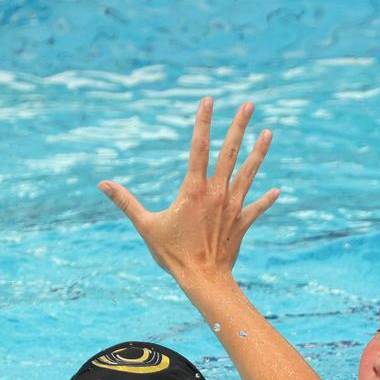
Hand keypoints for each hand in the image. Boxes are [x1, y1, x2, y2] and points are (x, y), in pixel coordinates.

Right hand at [99, 98, 279, 280]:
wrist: (203, 279)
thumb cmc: (173, 254)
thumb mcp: (146, 226)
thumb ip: (126, 202)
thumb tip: (102, 184)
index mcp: (194, 189)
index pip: (199, 147)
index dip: (204, 122)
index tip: (209, 100)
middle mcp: (217, 192)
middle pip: (230, 152)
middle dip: (239, 126)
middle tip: (250, 105)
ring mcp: (232, 206)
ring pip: (249, 173)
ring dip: (259, 152)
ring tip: (269, 132)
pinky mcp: (242, 223)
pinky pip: (257, 208)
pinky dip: (266, 199)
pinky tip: (276, 191)